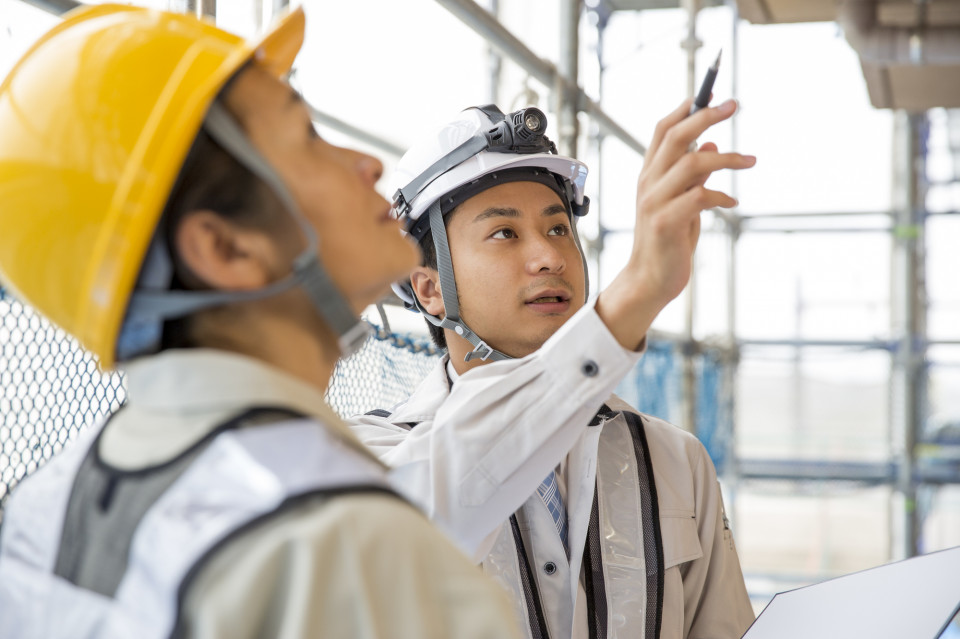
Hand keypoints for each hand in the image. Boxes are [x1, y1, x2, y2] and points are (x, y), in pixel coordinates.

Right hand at [596, 98, 754, 349]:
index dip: (686, 108)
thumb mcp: (681, 203)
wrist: (651, 280)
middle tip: (735, 105)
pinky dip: (721, 195)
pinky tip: (733, 202)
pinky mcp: (666, 222)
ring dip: (726, 158)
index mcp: (649, 175)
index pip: (662, 130)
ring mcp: (654, 201)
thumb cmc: (668, 242)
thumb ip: (692, 176)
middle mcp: (648, 183)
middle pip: (674, 136)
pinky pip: (700, 196)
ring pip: (691, 162)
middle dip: (706, 116)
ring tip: (751, 160)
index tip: (710, 93)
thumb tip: (709, 145)